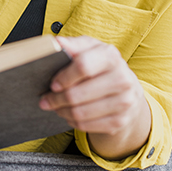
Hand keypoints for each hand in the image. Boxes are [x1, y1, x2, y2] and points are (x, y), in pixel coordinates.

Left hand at [38, 36, 150, 159]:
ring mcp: (124, 101)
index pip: (83, 66)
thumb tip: (56, 43)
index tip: (52, 85)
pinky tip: (69, 115)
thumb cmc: (99, 63)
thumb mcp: (88, 48)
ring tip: (55, 107)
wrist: (126, 85)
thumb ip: (72, 45)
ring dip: (63, 111)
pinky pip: (88, 126)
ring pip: (81, 113)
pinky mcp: (121, 120)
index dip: (64, 77)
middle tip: (45, 100)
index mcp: (111, 56)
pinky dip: (74, 122)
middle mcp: (122, 78)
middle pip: (78, 94)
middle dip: (57, 99)